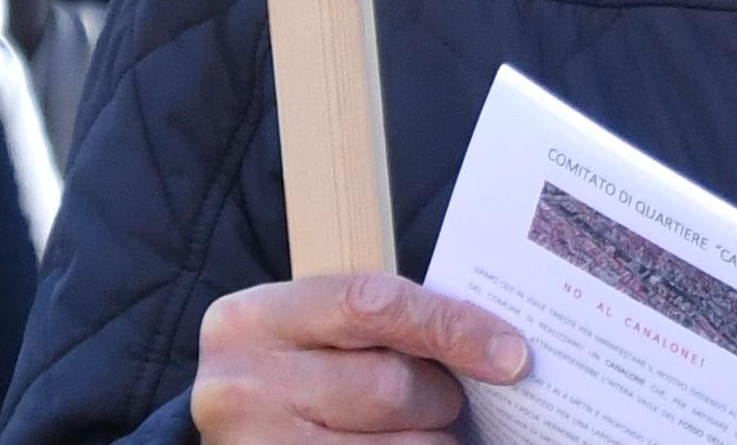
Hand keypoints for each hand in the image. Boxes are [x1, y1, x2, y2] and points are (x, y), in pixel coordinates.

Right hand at [191, 270, 532, 439]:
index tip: (513, 355)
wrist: (223, 435)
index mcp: (253, 319)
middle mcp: (240, 385)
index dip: (452, 328)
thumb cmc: (293, 373)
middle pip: (390, 387)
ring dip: (431, 443)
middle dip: (440, 397)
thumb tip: (495, 346)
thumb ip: (378, 324)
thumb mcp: (310, 334)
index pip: (373, 305)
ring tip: (424, 432)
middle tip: (446, 401)